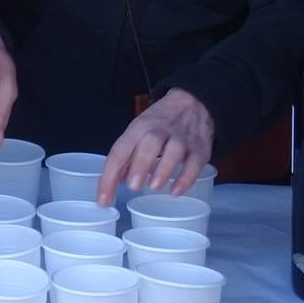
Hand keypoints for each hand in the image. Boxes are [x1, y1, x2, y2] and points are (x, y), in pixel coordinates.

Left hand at [98, 89, 213, 205]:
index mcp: (138, 128)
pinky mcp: (200, 148)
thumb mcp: (138, 133)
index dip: (109, 176)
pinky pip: (195, 162)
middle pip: (149, 143)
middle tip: (133, 187)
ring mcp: (181, 138)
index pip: (120, 151)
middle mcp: (159, 130)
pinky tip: (175, 191)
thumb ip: (127, 157)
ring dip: (163, 169)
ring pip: (173, 150)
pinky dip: (186, 178)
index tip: (103, 199)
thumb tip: (115, 182)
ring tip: (154, 188)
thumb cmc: (158, 123)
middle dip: (140, 165)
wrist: (192, 102)